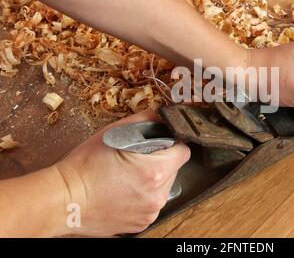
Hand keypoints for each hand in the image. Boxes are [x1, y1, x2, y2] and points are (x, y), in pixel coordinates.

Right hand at [54, 110, 189, 236]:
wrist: (63, 200)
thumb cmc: (85, 166)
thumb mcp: (114, 132)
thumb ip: (144, 120)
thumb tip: (160, 116)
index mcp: (155, 171)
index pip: (183, 151)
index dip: (172, 143)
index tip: (160, 142)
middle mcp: (157, 195)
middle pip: (174, 170)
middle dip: (161, 161)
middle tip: (138, 158)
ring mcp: (149, 212)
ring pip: (163, 188)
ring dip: (153, 180)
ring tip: (129, 175)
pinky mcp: (140, 223)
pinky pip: (151, 204)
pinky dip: (143, 196)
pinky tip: (124, 190)